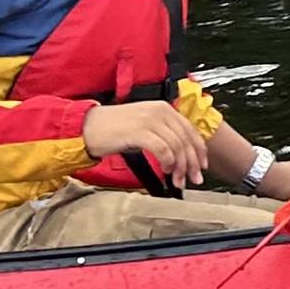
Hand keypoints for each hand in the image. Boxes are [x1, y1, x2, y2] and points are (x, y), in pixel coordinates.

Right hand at [83, 98, 208, 187]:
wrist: (88, 127)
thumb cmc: (114, 130)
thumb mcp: (144, 127)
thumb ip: (163, 135)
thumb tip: (181, 154)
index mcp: (163, 108)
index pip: (190, 129)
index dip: (199, 150)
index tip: (201, 166)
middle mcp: (159, 111)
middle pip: (186, 139)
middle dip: (192, 162)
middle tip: (193, 179)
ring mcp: (149, 120)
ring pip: (177, 145)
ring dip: (180, 167)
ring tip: (178, 180)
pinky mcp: (139, 131)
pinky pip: (163, 149)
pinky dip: (168, 161)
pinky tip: (166, 170)